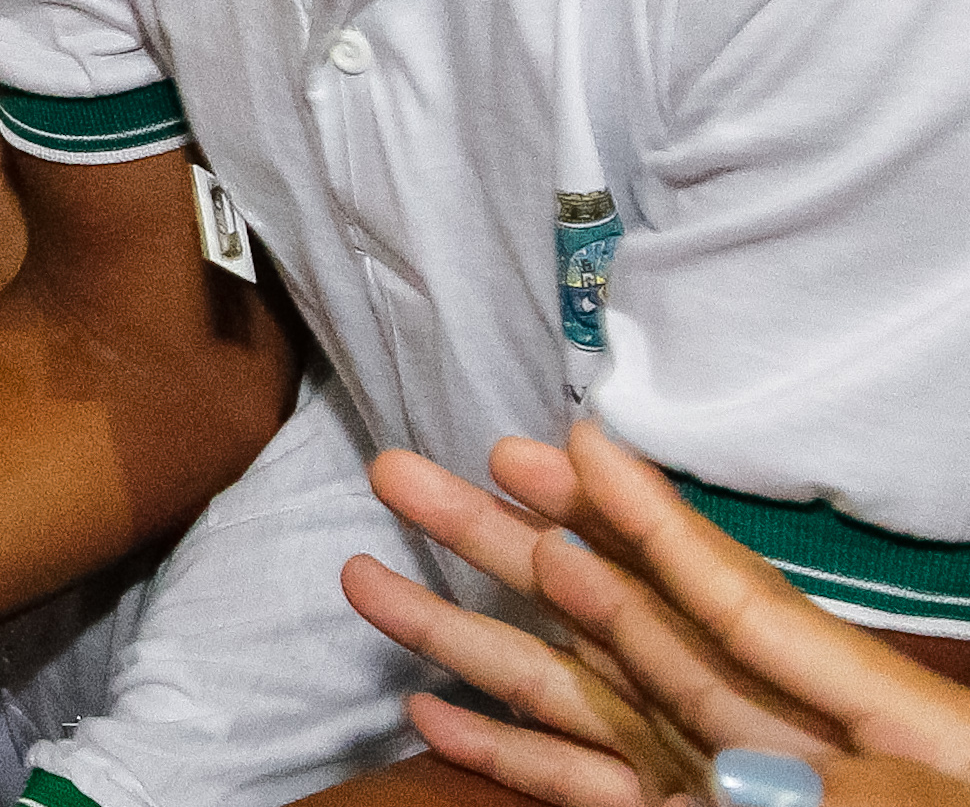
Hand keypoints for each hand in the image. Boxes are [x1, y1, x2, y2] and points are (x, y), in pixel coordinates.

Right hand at [344, 422, 969, 806]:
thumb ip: (828, 799)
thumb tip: (722, 789)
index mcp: (852, 717)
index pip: (729, 599)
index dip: (646, 520)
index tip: (565, 442)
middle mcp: (761, 734)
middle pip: (617, 618)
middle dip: (505, 541)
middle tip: (403, 470)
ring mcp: (708, 785)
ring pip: (568, 695)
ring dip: (464, 635)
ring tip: (362, 573)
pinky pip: (577, 785)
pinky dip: (502, 749)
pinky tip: (428, 710)